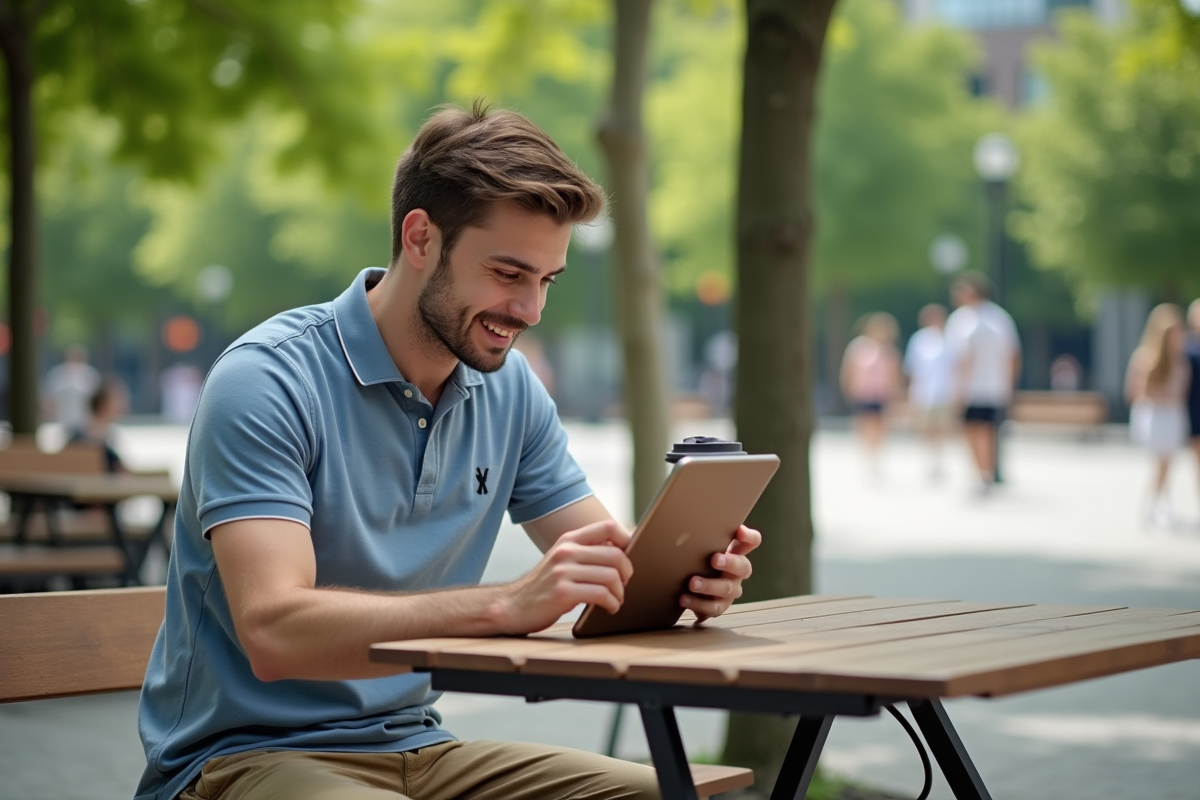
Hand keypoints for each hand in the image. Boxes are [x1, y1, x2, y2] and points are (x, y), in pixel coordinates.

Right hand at [496, 520, 632, 633]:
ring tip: (616, 600)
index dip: (628, 539)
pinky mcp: (563, 593)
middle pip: (616, 554)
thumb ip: (586, 552)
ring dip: (620, 593)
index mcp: (569, 539)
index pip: (608, 526)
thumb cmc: (544, 586)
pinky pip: (601, 594)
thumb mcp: (562, 560)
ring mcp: (563, 571)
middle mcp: (566, 551)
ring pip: (611, 576)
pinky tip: (609, 608)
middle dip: (628, 573)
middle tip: (624, 584)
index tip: (632, 556)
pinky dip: (612, 603)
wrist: (512, 606)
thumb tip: (624, 549)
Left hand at [681, 525, 760, 622]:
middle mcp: (737, 573)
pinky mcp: (719, 606)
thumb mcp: (703, 548)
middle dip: (729, 563)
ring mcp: (730, 591)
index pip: (752, 542)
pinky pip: (713, 608)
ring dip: (709, 586)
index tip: (740, 531)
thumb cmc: (699, 561)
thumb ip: (702, 537)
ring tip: (692, 583)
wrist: (691, 589)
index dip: (749, 537)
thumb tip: (682, 525)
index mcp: (736, 554)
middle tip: (715, 559)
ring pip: (726, 589)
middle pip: (742, 567)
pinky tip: (685, 599)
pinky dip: (698, 604)